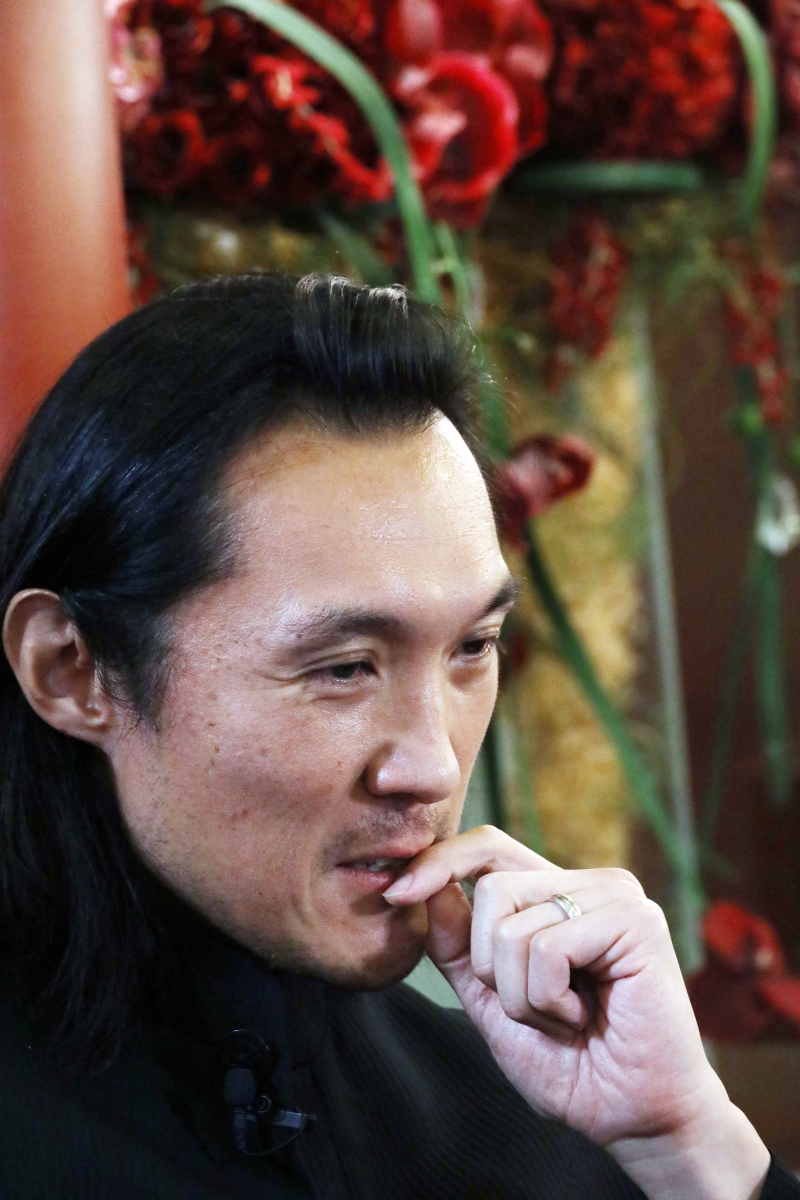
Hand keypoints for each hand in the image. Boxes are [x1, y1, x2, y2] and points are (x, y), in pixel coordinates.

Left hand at [383, 826, 769, 1199]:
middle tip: (537, 1010)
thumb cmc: (571, 1064)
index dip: (438, 863)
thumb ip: (459, 949)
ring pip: (511, 925)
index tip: (396, 895)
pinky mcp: (635, 920)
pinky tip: (585, 1019)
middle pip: (490, 888)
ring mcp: (615, 896)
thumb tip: (426, 889)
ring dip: (521, 996)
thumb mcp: (492, 1003)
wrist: (631, 1119)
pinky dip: (548, 999)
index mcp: (556, 893)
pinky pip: (546, 947)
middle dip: (489, 967)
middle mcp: (587, 883)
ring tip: (567, 1019)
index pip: (487, 848)